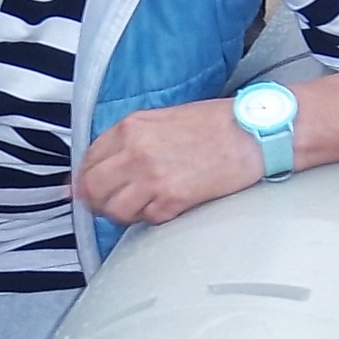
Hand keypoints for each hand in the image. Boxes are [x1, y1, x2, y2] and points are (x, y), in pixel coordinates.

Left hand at [76, 100, 263, 226]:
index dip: (86, 179)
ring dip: (125, 214)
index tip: (90, 189)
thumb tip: (106, 163)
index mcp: (130, 127)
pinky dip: (153, 217)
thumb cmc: (216, 124)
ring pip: (114, 210)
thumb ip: (132, 140)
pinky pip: (145, 220)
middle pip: (92, 188)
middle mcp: (134, 151)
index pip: (88, 160)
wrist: (252, 133)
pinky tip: (168, 204)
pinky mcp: (170, 199)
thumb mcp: (164, 119)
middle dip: (98, 201)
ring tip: (144, 206)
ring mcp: (151, 177)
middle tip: (111, 205)